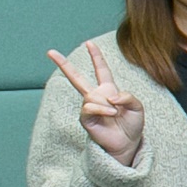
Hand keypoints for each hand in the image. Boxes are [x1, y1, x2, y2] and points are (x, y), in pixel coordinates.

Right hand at [50, 46, 144, 165]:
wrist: (127, 143)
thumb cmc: (132, 125)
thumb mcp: (137, 107)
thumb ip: (128, 96)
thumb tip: (110, 96)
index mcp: (108, 90)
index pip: (101, 69)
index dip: (96, 56)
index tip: (89, 43)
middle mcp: (96, 96)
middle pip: (76, 78)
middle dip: (63, 64)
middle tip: (50, 51)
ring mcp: (89, 107)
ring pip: (91, 96)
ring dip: (107, 104)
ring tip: (115, 113)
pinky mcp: (85, 118)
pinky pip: (89, 106)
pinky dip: (102, 108)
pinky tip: (110, 114)